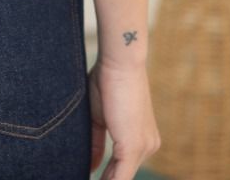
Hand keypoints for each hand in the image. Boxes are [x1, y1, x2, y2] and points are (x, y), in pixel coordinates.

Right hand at [88, 57, 161, 177]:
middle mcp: (148, 146)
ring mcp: (143, 147)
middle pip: (122, 175)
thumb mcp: (99, 117)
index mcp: (142, 138)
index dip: (106, 176)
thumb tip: (91, 166)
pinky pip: (120, 178)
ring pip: (121, 178)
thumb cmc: (107, 80)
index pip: (122, 167)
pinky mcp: (133, 147)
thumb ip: (97, 143)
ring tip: (81, 178)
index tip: (87, 176)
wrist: (119, 62)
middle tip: (81, 178)